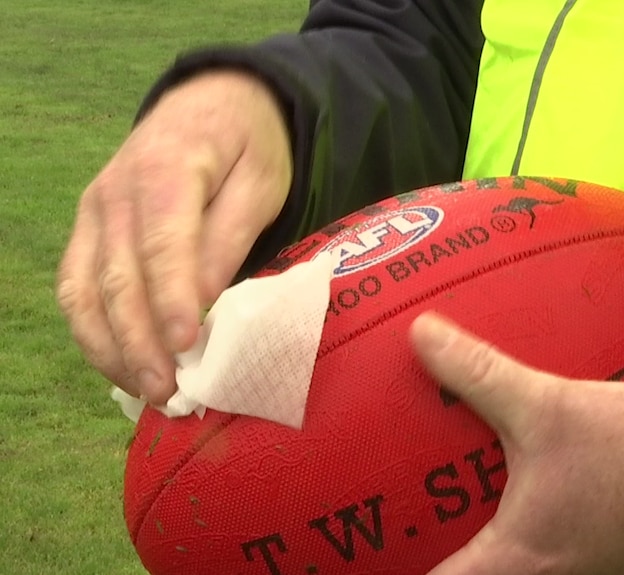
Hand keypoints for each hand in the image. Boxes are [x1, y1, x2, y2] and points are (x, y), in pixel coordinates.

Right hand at [57, 71, 291, 403]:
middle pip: (116, 278)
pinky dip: (94, 331)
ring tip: (144, 390)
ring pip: (83, 291)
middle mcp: (114, 192)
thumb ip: (230, 236)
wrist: (211, 103)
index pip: (162, 245)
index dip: (172, 299)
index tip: (188, 345)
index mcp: (164, 169)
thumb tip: (203, 300)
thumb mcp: (260, 181)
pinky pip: (76, 287)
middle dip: (139, 341)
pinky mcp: (88, 229)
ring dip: (110, 348)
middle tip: (167, 391)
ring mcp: (93, 211)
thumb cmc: (246, 145)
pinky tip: (122, 364)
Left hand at [409, 312, 623, 574]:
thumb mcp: (549, 406)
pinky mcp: (592, 554)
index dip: (393, 571)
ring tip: (428, 498)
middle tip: (385, 513)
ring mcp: (572, 572)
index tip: (358, 551)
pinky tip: (496, 483)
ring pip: (500, 565)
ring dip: (467, 536)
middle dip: (427, 550)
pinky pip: (532, 549)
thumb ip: (480, 373)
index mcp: (517, 562)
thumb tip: (420, 334)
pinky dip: (505, 526)